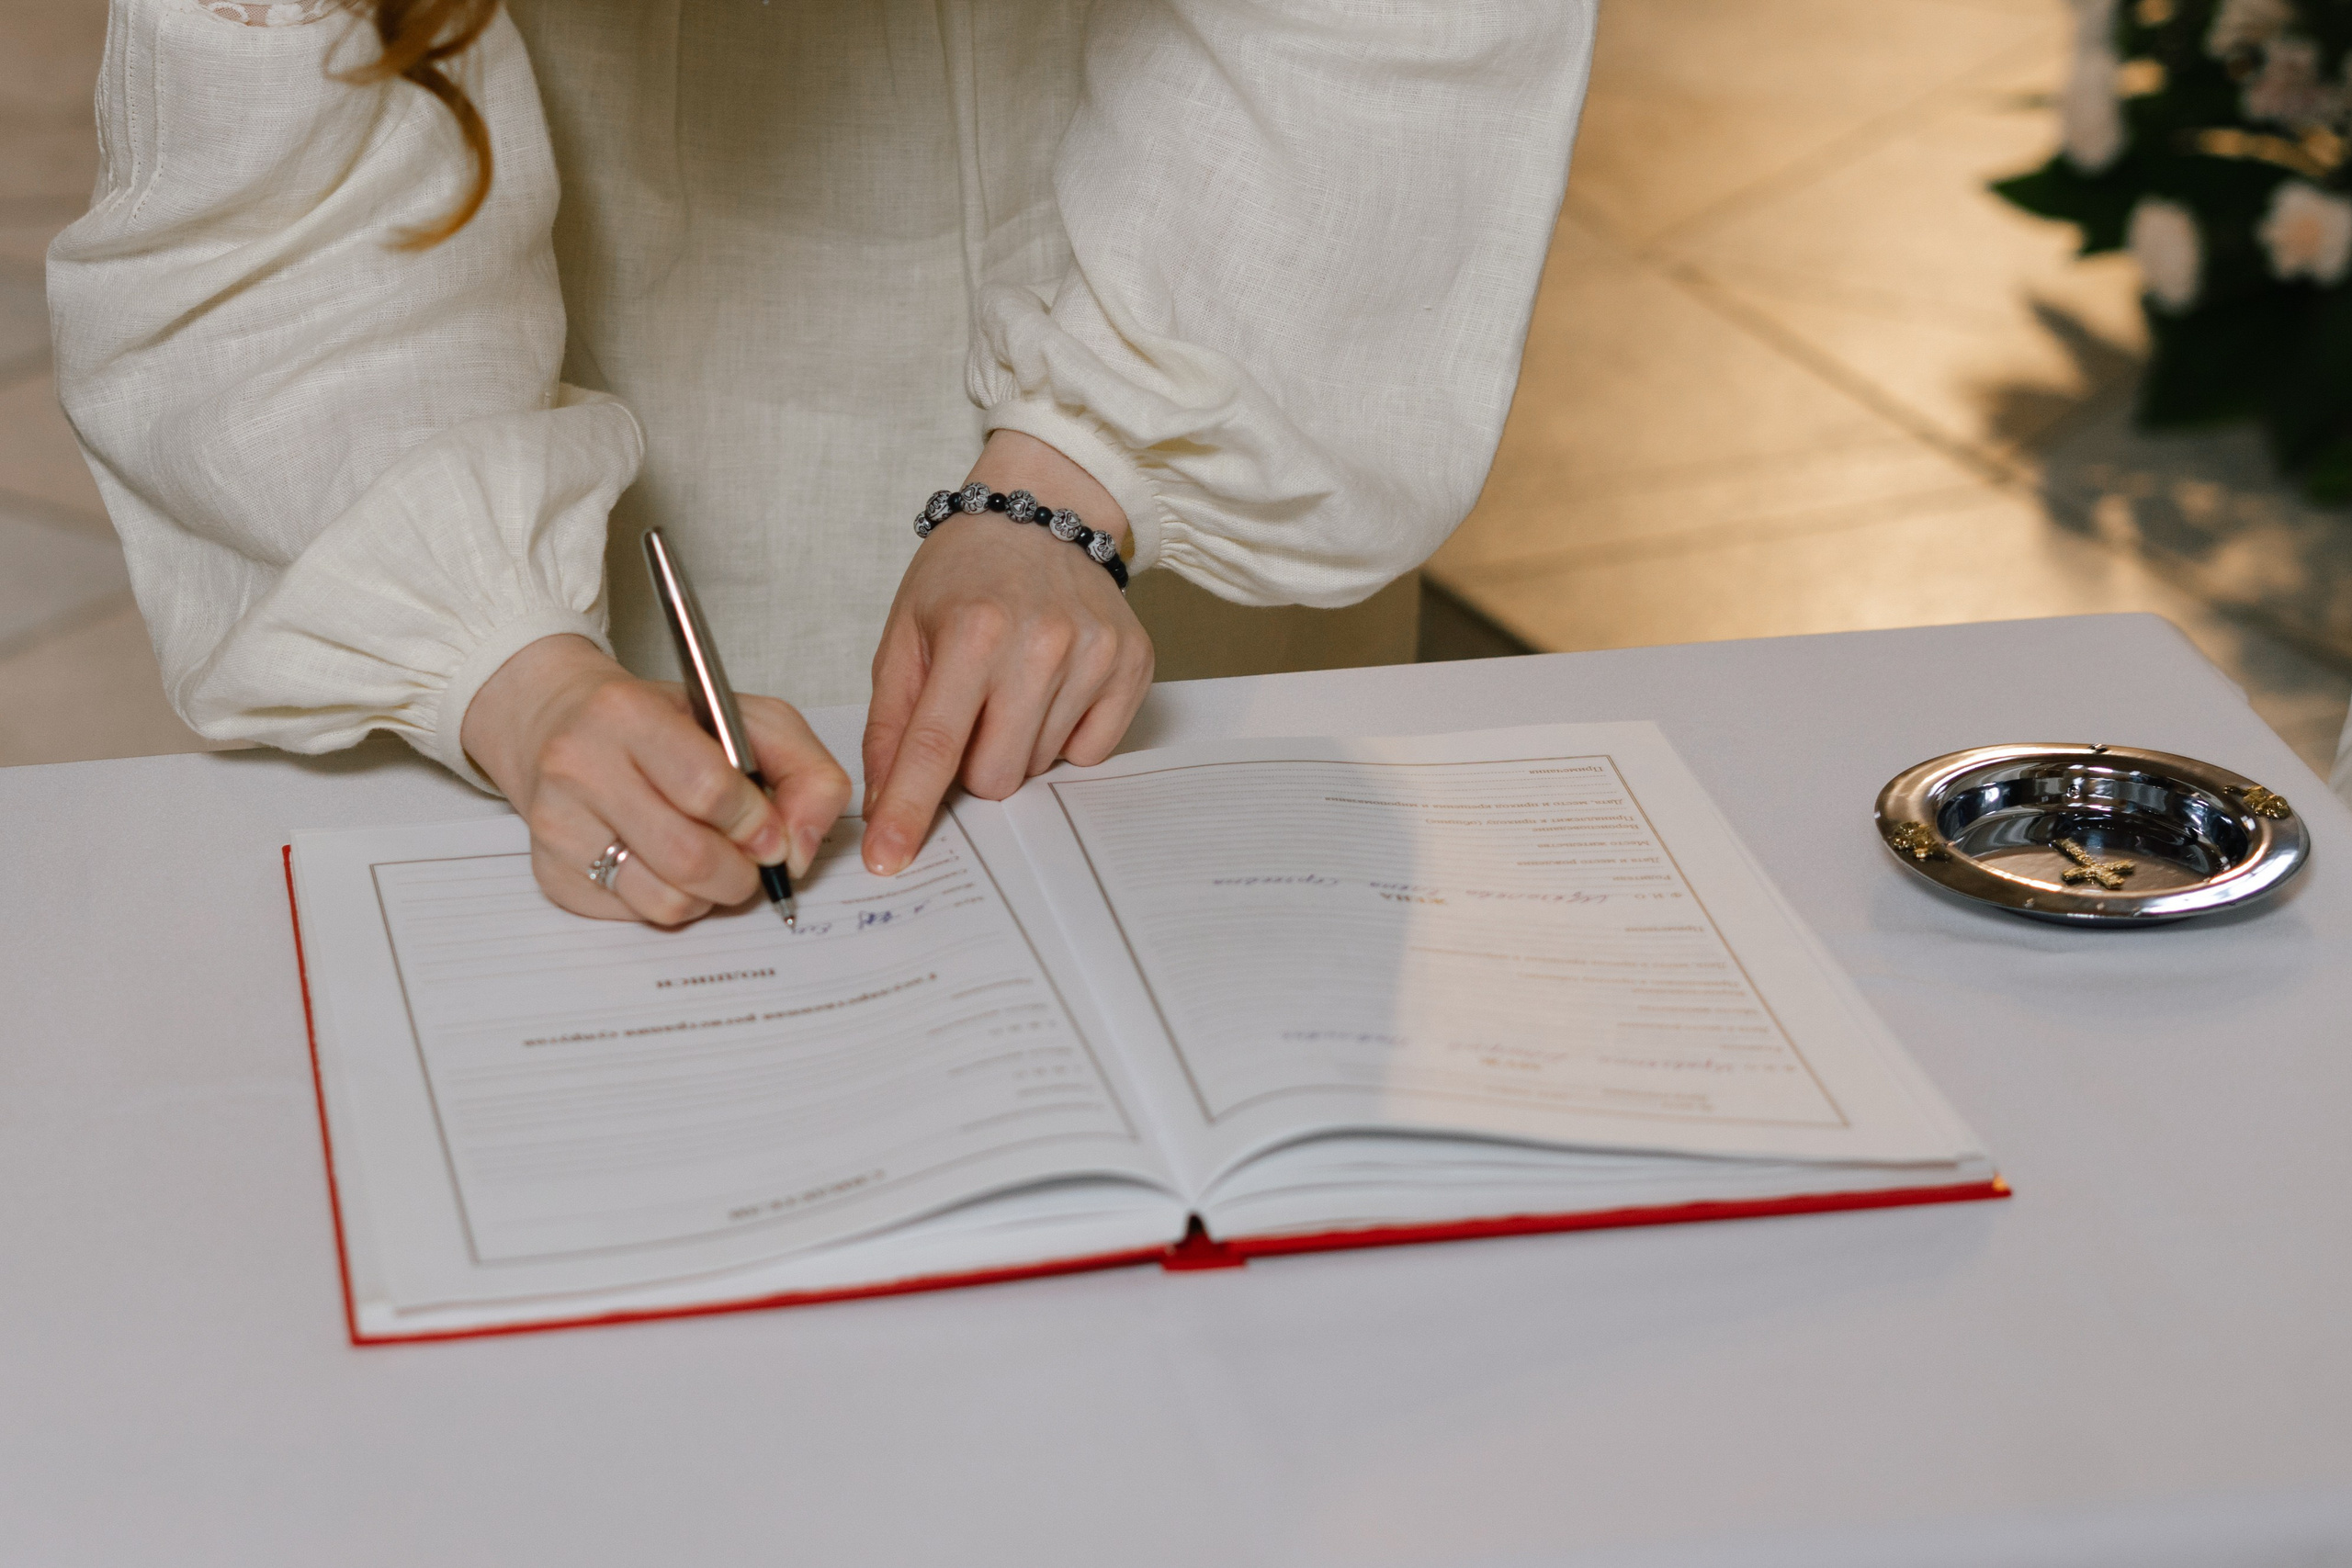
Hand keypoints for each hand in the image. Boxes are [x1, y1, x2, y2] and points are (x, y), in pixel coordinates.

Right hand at [462, 634, 852, 923]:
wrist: (559, 724)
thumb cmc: (663, 721)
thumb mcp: (746, 718)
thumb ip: (804, 771)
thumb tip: (798, 850)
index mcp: (626, 714)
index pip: (709, 790)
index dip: (757, 823)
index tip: (772, 832)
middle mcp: (579, 768)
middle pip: (689, 857)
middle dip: (742, 871)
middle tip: (752, 859)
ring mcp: (559, 827)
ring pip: (666, 899)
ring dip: (710, 892)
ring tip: (708, 856)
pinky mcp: (553, 875)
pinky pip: (639, 916)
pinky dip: (671, 900)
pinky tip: (664, 863)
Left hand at [861, 431, 1153, 874]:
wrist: (1041, 515)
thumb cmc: (965, 577)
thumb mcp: (904, 635)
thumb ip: (889, 723)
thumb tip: (885, 805)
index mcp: (972, 632)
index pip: (933, 747)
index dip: (909, 811)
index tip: (889, 861)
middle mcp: (1040, 644)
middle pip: (995, 777)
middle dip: (972, 767)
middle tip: (971, 714)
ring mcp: (1094, 655)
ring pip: (1042, 769)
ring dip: (1018, 747)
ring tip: (1014, 687)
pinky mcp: (1133, 665)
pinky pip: (1092, 754)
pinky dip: (1065, 738)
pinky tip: (1054, 690)